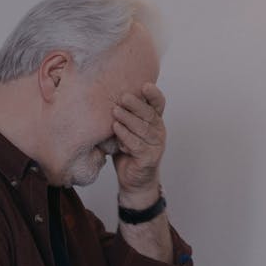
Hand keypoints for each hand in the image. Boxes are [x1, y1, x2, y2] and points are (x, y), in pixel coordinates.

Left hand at [112, 83, 165, 202]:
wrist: (134, 180)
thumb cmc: (129, 151)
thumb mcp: (127, 130)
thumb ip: (124, 116)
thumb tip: (106, 97)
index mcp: (154, 121)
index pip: (158, 104)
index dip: (153, 94)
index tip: (145, 85)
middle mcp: (158, 131)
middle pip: (149, 114)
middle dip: (136, 104)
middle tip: (123, 97)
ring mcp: (156, 145)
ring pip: (143, 128)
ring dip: (128, 119)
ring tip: (115, 111)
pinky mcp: (149, 158)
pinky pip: (136, 144)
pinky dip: (125, 136)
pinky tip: (116, 129)